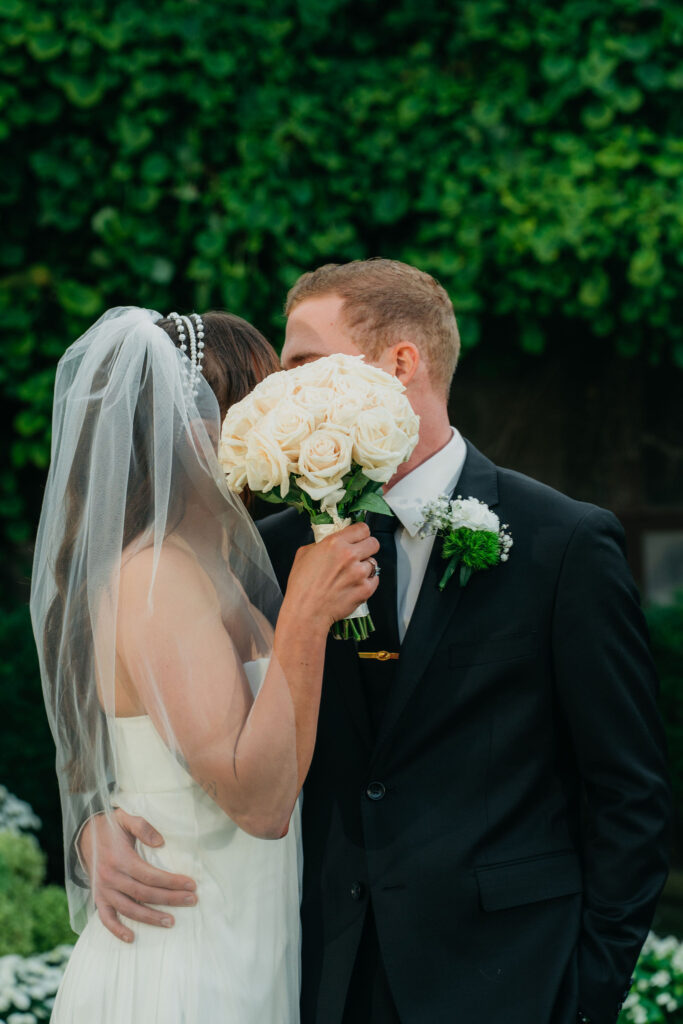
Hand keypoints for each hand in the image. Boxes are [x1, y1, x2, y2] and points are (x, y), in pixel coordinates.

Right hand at [79, 809, 197, 942]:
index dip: (172, 882)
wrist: (85, 834)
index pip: (150, 875)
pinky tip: (131, 938)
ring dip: (151, 918)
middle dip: (170, 899)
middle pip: (144, 894)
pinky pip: (105, 918)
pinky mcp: (98, 897)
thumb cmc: (111, 826)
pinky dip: (117, 930)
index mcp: (120, 859)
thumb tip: (160, 842)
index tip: (191, 885)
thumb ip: (143, 827)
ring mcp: (103, 890)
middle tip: (192, 901)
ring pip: (129, 909)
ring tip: (171, 922)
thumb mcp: (125, 818)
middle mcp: (111, 877)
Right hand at [287, 522, 379, 628]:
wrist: (306, 612)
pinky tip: (354, 585)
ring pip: (374, 562)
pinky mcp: (365, 589)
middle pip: (374, 543)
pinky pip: (375, 579)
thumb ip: (321, 544)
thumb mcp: (304, 554)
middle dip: (367, 548)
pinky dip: (367, 581)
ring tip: (351, 575)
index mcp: (335, 543)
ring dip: (365, 567)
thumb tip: (331, 541)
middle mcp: (349, 556)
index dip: (361, 533)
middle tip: (359, 555)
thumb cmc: (302, 587)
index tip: (359, 538)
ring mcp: (359, 573)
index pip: (362, 529)